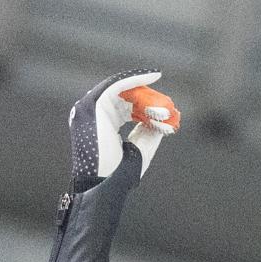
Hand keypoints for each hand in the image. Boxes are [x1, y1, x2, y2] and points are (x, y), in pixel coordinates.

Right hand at [68, 71, 181, 187]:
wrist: (107, 185)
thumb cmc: (120, 173)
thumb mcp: (141, 147)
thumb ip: (150, 130)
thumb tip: (163, 116)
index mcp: (100, 123)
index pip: (126, 107)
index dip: (147, 108)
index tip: (167, 112)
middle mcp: (93, 113)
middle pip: (126, 97)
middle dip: (150, 102)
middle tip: (169, 109)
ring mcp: (90, 108)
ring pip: (124, 90)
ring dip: (147, 96)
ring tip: (166, 107)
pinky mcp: (94, 105)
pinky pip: (118, 84)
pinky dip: (136, 79)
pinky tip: (153, 76)